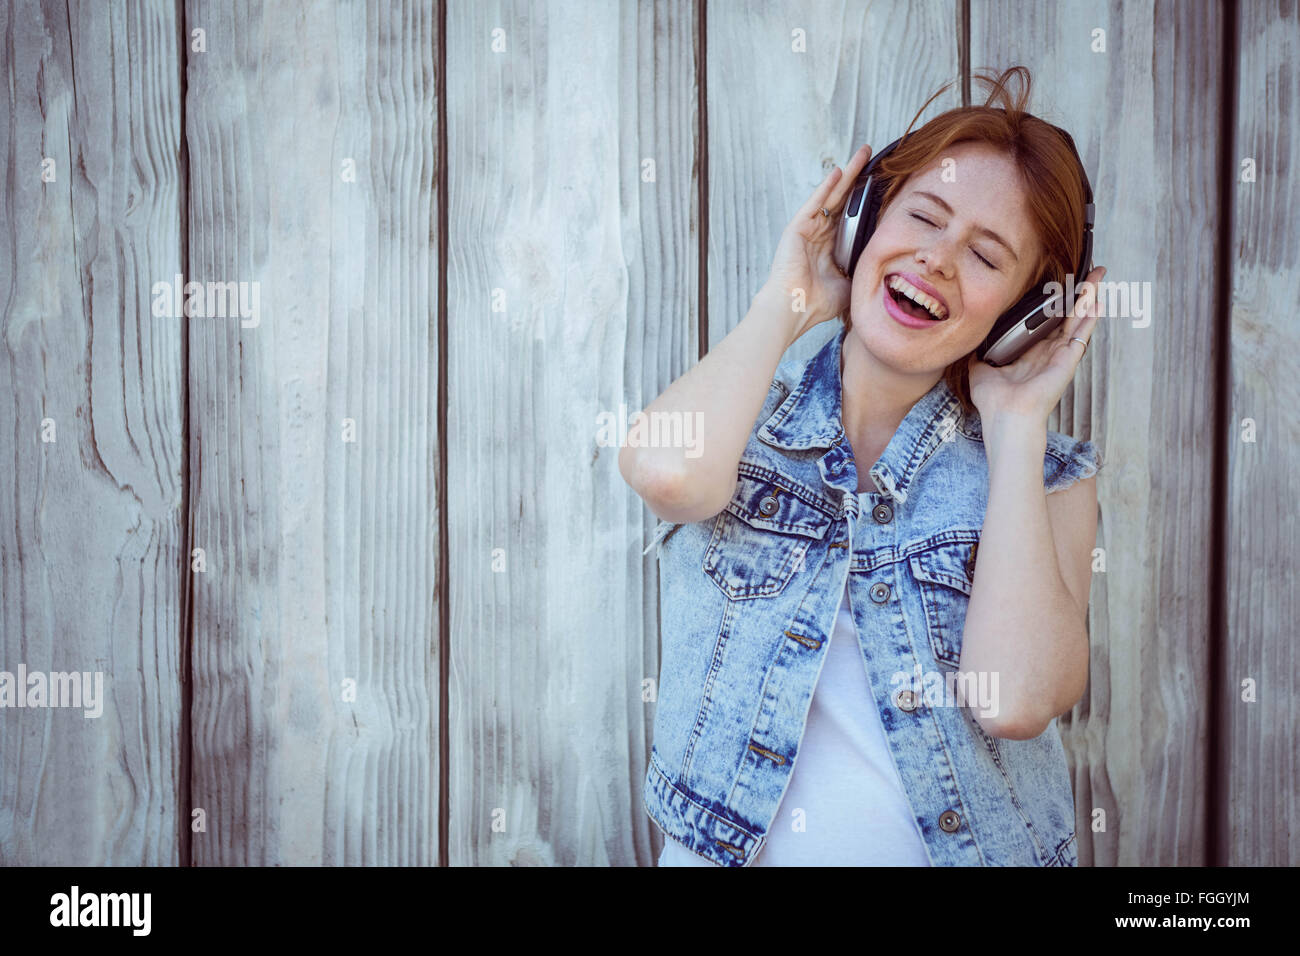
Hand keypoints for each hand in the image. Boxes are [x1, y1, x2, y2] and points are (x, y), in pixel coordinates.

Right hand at [761, 144, 873, 344]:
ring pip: (831, 196)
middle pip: (843, 200)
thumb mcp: (850, 284)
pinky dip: (826, 187)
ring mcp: (808, 230)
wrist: (794, 309)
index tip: (882, 185)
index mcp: (830, 248)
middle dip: (858, 178)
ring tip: (862, 155)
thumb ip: (862, 270)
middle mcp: (819, 235)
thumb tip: (884, 265)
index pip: (851, 217)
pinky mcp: (797, 228)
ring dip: (846, 175)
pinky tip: (838, 172)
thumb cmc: (817, 304)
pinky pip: (815, 203)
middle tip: (872, 156)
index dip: (865, 200)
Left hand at [967, 266, 1105, 425]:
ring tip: (1097, 276)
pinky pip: (1081, 334)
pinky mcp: (1067, 360)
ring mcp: (1060, 356)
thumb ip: (979, 355)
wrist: (1005, 417)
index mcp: (1030, 354)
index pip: (1046, 323)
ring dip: (1087, 297)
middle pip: (1067, 316)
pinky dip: (1090, 318)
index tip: (1057, 285)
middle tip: (1088, 273)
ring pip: (1077, 319)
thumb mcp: (979, 371)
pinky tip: (1096, 300)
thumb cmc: (994, 402)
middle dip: (1078, 294)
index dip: (1053, 304)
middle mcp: (1048, 353)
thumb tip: (970, 344)